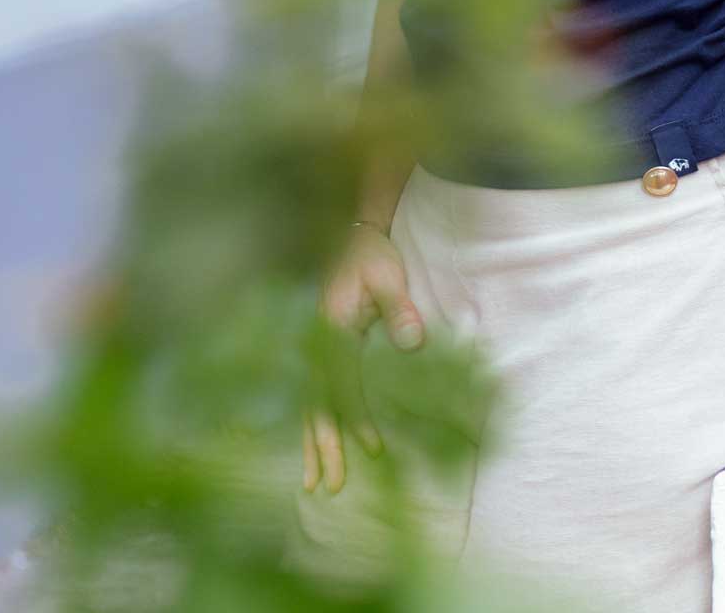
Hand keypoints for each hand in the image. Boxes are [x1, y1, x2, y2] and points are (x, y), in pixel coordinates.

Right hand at [301, 223, 426, 494]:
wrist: (356, 236)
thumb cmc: (374, 256)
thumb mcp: (390, 276)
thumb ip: (400, 309)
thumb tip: (414, 344)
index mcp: (331, 326)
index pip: (342, 382)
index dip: (355, 416)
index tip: (372, 446)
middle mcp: (316, 342)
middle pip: (317, 403)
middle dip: (323, 446)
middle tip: (330, 488)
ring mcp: (314, 348)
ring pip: (310, 404)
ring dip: (312, 443)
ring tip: (312, 485)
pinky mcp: (321, 350)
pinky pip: (315, 394)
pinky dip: (314, 424)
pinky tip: (315, 449)